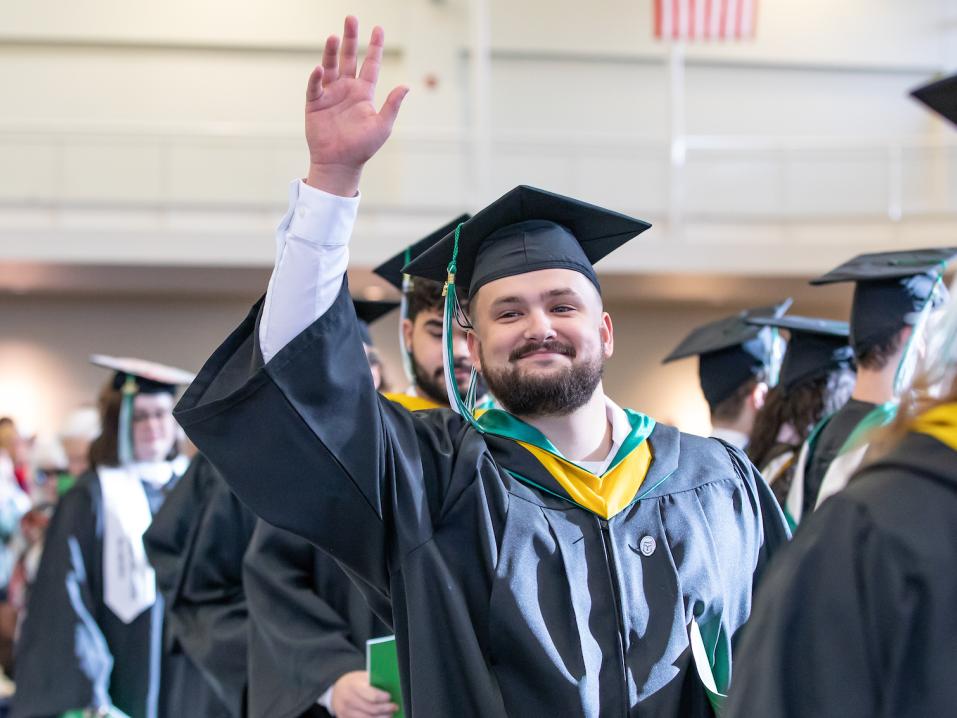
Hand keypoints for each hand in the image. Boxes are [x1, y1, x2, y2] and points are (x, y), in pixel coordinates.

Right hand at [305, 16, 408, 196]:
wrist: (340, 163)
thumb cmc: (363, 147)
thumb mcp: (382, 126)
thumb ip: (392, 105)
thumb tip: (406, 86)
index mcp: (364, 93)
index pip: (370, 64)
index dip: (374, 47)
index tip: (378, 28)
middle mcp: (347, 89)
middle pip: (349, 58)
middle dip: (350, 38)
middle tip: (350, 18)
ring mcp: (330, 95)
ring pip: (331, 66)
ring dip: (331, 51)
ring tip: (333, 36)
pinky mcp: (315, 103)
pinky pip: (315, 86)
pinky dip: (317, 77)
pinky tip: (320, 68)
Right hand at [331, 671, 398, 716]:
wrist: (337, 690)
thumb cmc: (355, 682)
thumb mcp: (363, 677)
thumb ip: (375, 682)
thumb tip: (393, 689)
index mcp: (354, 686)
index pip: (371, 695)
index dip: (382, 698)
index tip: (390, 697)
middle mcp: (348, 700)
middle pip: (371, 709)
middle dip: (385, 709)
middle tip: (394, 707)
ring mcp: (345, 712)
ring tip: (390, 715)